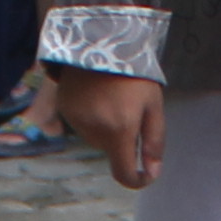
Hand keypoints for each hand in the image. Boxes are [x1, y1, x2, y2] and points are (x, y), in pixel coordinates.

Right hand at [55, 68, 162, 187]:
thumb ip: (154, 141)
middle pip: (112, 152)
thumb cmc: (134, 73)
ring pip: (96, 139)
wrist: (101, 40)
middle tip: (130, 110)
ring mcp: (76, 121)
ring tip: (112, 99)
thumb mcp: (153, 105)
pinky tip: (97, 95)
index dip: (136, 180)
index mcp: (119, 131)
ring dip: (106, 128)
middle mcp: (94, 131)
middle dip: (123, 140)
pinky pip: (82, 125)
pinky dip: (91, 117)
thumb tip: (153, 173)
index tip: (145, 174)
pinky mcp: (65, 109)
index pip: (124, 174)